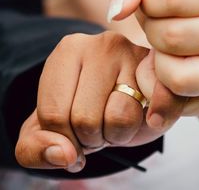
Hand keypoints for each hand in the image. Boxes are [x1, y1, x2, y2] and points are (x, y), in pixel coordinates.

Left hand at [14, 31, 184, 171]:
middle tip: (96, 124)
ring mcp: (135, 54)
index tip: (71, 130)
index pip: (54, 116)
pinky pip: (158, 110)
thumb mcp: (43, 131)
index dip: (63, 140)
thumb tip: (64, 155)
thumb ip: (34, 148)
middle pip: (85, 120)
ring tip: (115, 118)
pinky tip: (146, 117)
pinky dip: (151, 124)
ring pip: (120, 120)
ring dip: (118, 135)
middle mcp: (101, 44)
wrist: (118, 98)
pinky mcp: (163, 73)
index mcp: (66, 51)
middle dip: (91, 138)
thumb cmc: (77, 111)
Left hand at [109, 0, 198, 118]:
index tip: (156, 4)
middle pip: (170, 36)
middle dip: (152, 33)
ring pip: (175, 74)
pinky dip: (158, 86)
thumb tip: (117, 11)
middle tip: (161, 29)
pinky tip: (163, 73)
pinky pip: (175, 99)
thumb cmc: (177, 6)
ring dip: (156, 62)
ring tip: (165, 50)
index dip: (148, 2)